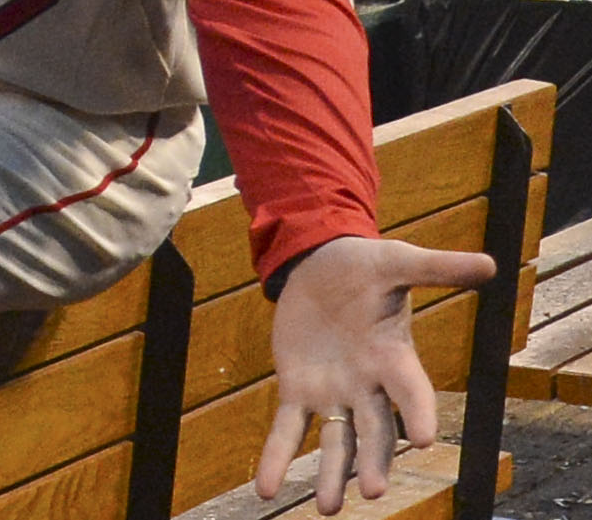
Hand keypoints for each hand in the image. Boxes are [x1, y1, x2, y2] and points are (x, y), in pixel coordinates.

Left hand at [253, 234, 496, 511]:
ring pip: (336, 441)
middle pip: (375, 431)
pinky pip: (288, 429)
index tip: (423, 441)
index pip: (411, 392)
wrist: (319, 262)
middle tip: (371, 492)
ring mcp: (334, 391)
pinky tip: (265, 489)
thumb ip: (438, 268)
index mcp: (394, 358)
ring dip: (333, 474)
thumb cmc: (365, 265)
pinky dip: (277, 457)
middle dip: (374, 461)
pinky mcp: (298, 389)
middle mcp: (368, 384)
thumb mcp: (397, 261)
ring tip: (328, 508)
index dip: (418, 414)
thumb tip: (491, 265)